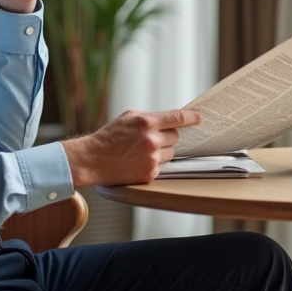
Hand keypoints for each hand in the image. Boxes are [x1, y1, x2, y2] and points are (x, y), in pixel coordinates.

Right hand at [61, 108, 202, 186]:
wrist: (93, 160)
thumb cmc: (109, 137)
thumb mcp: (128, 117)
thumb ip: (150, 117)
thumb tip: (171, 119)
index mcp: (146, 122)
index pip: (177, 118)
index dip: (191, 117)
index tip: (198, 118)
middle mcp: (151, 140)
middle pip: (175, 137)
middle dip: (167, 136)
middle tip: (150, 139)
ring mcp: (151, 158)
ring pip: (171, 152)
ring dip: (161, 151)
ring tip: (141, 151)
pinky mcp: (150, 173)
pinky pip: (162, 166)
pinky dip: (154, 164)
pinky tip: (138, 161)